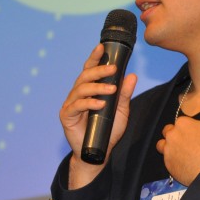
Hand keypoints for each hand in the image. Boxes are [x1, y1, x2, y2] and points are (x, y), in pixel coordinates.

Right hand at [59, 44, 137, 187]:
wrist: (99, 152)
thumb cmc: (108, 130)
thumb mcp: (121, 110)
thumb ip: (125, 94)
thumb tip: (132, 75)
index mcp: (90, 89)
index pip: (90, 69)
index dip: (95, 58)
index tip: (102, 47)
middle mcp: (78, 94)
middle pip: (85, 76)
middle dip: (99, 70)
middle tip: (113, 69)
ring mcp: (71, 104)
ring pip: (81, 89)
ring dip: (97, 87)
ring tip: (112, 90)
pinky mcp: (67, 116)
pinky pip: (77, 106)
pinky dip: (89, 103)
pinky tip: (100, 104)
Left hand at [156, 99, 199, 185]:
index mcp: (183, 123)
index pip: (180, 121)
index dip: (188, 127)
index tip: (195, 133)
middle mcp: (172, 135)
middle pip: (168, 131)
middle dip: (175, 135)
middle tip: (188, 142)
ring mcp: (168, 150)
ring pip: (162, 145)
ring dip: (168, 146)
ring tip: (180, 152)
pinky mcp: (168, 164)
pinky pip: (166, 160)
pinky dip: (173, 160)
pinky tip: (182, 163)